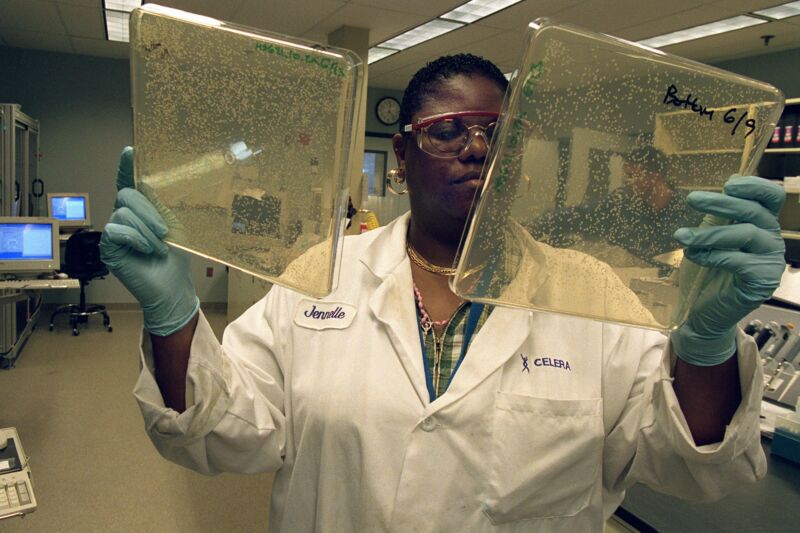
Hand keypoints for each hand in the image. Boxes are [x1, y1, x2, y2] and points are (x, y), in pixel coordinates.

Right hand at [100, 147, 198, 335]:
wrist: (173, 286)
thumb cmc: (175, 258)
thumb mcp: (172, 225)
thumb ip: (158, 205)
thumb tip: (145, 183)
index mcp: (141, 210)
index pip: (130, 184)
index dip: (127, 167)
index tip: (130, 151)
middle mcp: (124, 218)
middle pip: (126, 196)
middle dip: (149, 213)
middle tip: (164, 233)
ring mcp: (115, 232)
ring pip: (123, 213)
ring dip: (146, 231)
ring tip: (158, 248)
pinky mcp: (108, 248)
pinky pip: (115, 230)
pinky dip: (135, 239)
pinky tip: (145, 251)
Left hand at [671, 175, 785, 365]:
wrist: (704, 311)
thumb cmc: (706, 272)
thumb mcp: (709, 237)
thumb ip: (718, 216)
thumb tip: (723, 184)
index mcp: (762, 224)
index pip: (771, 197)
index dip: (754, 186)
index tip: (728, 184)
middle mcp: (772, 240)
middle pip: (754, 212)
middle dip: (721, 203)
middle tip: (692, 198)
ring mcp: (770, 261)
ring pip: (745, 234)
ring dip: (709, 233)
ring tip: (682, 236)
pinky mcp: (762, 281)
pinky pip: (738, 261)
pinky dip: (712, 255)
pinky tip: (693, 256)